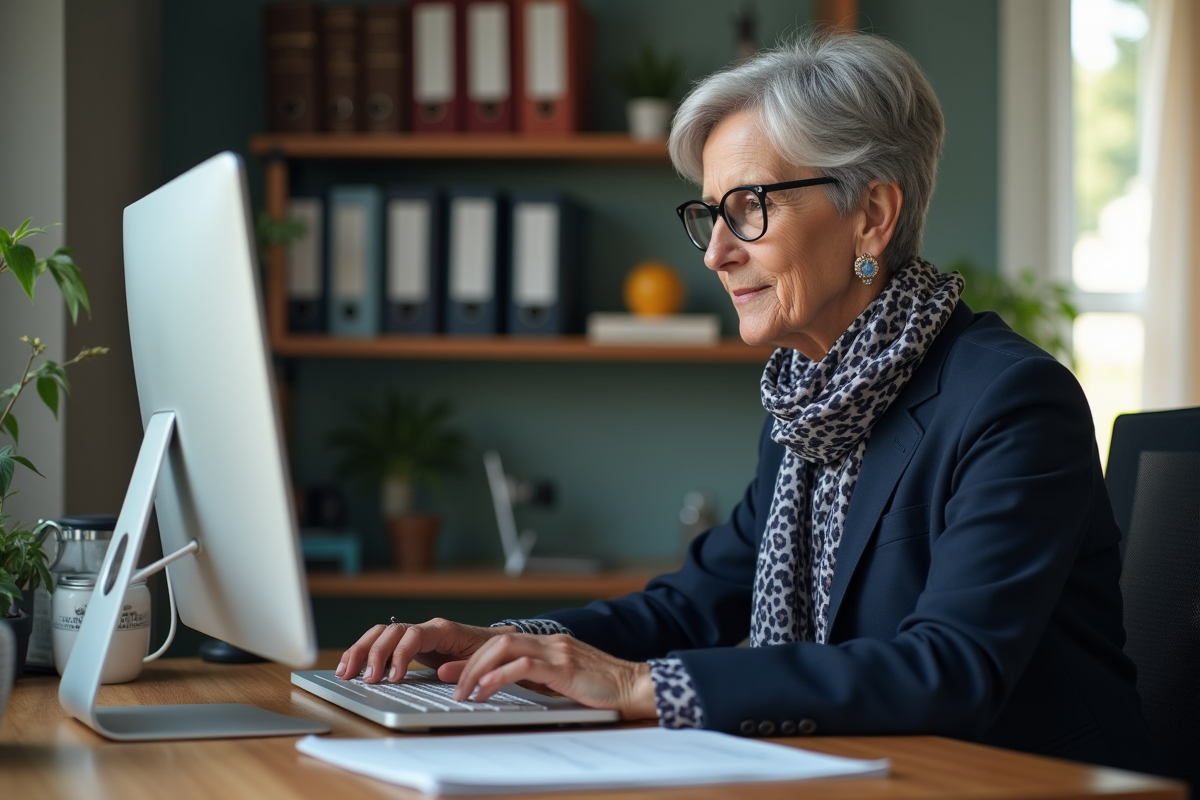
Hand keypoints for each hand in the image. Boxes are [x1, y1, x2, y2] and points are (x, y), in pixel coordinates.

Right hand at [335, 617, 513, 682]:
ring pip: (380, 634)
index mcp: (443, 630)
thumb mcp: (482, 661)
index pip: (412, 634)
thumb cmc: (488, 653)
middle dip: (372, 653)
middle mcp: (424, 628)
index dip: (400, 654)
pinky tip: (350, 667)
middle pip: (390, 631)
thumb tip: (441, 671)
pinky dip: (363, 653)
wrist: (495, 644)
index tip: (394, 677)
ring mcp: (414, 635)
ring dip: (360, 651)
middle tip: (365, 679)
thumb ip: (463, 667)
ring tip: (345, 672)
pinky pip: (381, 643)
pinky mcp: (407, 645)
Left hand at [445, 631, 657, 721]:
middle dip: (468, 663)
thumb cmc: (603, 688)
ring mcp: (557, 651)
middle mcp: (550, 641)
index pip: (502, 642)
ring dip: (478, 670)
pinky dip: (499, 677)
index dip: (473, 656)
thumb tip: (507, 686)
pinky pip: (523, 665)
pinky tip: (487, 690)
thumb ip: (539, 678)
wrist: (635, 686)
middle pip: (497, 641)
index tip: (451, 672)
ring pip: (505, 648)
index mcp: (549, 643)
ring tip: (464, 692)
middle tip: (451, 685)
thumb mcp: (564, 680)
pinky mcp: (564, 666)